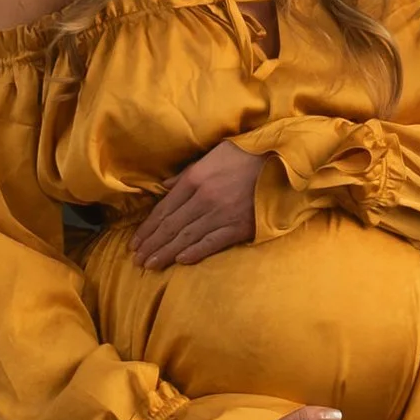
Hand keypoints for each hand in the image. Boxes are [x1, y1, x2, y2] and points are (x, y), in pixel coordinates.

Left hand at [131, 140, 263, 269]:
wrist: (284, 161)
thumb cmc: (248, 155)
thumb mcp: (213, 154)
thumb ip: (187, 173)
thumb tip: (165, 187)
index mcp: (195, 179)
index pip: (164, 208)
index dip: (148, 228)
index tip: (135, 242)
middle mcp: (204, 198)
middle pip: (171, 226)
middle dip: (152, 244)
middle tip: (137, 260)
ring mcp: (222, 213)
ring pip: (187, 237)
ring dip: (166, 252)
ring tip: (151, 265)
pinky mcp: (240, 226)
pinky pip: (213, 242)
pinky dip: (196, 252)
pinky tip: (180, 261)